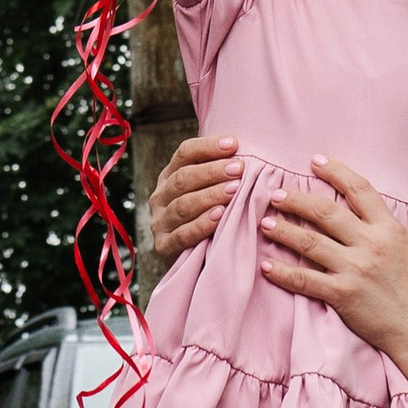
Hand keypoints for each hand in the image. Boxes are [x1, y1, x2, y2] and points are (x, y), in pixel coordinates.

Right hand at [148, 133, 239, 261]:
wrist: (192, 263)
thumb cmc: (208, 219)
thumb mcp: (209, 193)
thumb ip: (220, 174)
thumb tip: (247, 152)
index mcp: (169, 176)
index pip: (185, 153)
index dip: (208, 147)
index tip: (233, 144)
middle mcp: (160, 197)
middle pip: (183, 178)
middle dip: (213, 171)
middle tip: (239, 168)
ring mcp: (160, 222)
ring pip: (183, 205)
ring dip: (210, 195)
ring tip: (235, 189)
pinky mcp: (163, 247)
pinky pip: (182, 234)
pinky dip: (202, 224)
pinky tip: (220, 216)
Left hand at [258, 158, 407, 363]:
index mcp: (390, 230)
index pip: (359, 190)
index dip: (335, 172)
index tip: (315, 161)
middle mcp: (369, 245)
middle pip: (325, 212)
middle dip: (297, 199)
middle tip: (275, 195)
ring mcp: (354, 270)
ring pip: (309, 242)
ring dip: (283, 230)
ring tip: (264, 222)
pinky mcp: (342, 296)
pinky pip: (305, 280)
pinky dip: (283, 272)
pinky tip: (266, 265)